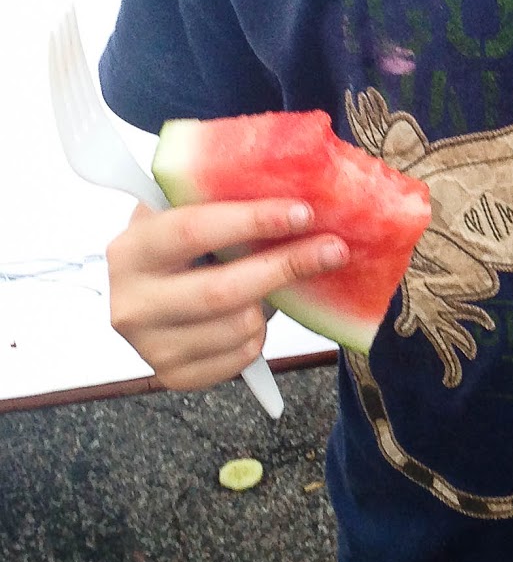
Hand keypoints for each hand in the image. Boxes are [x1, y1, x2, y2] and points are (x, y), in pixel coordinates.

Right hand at [107, 199, 347, 391]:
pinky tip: (250, 315)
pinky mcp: (173, 375)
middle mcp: (131, 302)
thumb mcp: (183, 210)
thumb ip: (222, 198)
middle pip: (222, 290)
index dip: (253, 220)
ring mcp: (148, 345)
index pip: (193, 230)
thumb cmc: (179, 243)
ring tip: (270, 284)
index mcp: (131, 249)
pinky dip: (259, 335)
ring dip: (271, 305)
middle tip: (333, 249)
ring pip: (239, 326)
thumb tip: (298, 187)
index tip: (303, 213)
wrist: (147, 291)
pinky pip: (241, 356)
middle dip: (286, 267)